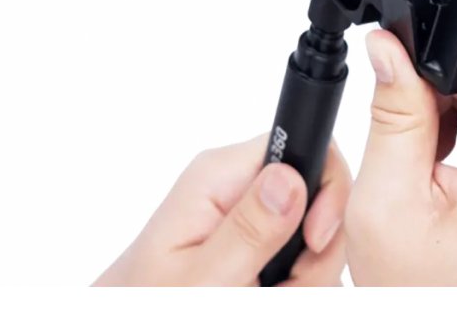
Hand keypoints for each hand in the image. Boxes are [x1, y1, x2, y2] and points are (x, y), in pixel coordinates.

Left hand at [94, 135, 350, 285]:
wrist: (129, 319)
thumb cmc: (147, 304)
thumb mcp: (201, 279)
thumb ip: (248, 230)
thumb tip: (290, 177)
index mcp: (220, 175)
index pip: (309, 145)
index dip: (327, 194)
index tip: (314, 243)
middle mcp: (237, 185)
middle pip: (319, 200)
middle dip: (313, 254)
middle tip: (279, 291)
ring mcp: (247, 214)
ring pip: (315, 238)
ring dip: (302, 280)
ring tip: (262, 298)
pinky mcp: (253, 241)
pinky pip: (299, 259)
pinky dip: (291, 288)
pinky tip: (264, 298)